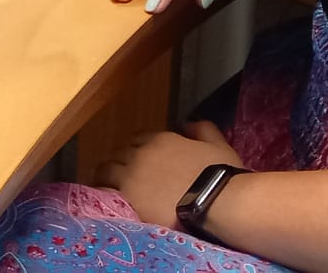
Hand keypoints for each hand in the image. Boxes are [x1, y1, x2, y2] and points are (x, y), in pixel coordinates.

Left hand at [95, 121, 243, 230]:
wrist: (218, 203)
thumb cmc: (222, 176)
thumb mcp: (218, 145)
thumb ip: (203, 130)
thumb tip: (187, 124)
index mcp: (161, 139)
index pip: (138, 139)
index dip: (138, 150)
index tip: (142, 162)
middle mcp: (142, 153)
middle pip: (120, 154)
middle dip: (122, 163)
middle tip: (126, 177)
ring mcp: (132, 175)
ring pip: (106, 169)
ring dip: (107, 176)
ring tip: (110, 188)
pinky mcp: (127, 198)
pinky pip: (105, 191)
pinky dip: (105, 193)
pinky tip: (108, 201)